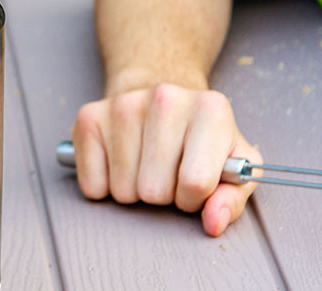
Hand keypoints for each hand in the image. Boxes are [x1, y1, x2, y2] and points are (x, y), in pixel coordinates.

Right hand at [71, 83, 260, 235]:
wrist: (161, 101)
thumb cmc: (200, 140)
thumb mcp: (232, 167)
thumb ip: (232, 199)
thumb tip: (213, 221)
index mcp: (210, 109)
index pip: (196, 183)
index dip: (194, 199)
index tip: (193, 186)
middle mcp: (165, 99)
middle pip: (155, 191)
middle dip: (162, 194)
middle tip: (167, 173)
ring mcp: (122, 105)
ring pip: (123, 191)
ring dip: (134, 190)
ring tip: (145, 166)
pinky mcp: (89, 117)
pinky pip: (93, 185)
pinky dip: (104, 185)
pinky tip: (119, 162)